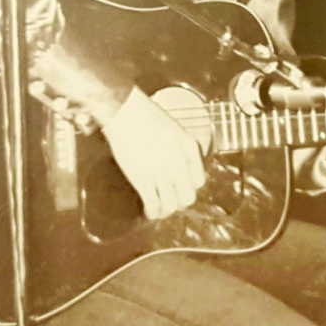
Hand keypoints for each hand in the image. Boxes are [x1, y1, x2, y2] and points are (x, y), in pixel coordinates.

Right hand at [101, 87, 206, 219]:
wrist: (126, 112)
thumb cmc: (146, 116)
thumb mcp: (174, 130)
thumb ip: (180, 150)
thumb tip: (177, 169)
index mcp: (189, 149)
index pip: (199, 180)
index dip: (189, 187)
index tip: (180, 188)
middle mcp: (179, 163)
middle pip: (188, 197)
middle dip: (179, 202)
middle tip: (170, 201)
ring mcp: (162, 173)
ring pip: (171, 205)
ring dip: (165, 211)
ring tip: (159, 209)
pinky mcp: (143, 180)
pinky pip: (153, 205)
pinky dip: (152, 212)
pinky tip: (149, 211)